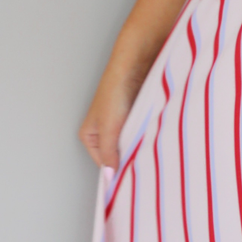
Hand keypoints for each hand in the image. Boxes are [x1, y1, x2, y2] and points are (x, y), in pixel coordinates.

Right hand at [79, 55, 149, 169]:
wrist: (135, 65)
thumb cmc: (116, 91)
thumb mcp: (109, 127)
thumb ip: (109, 153)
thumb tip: (111, 176)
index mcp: (89, 136)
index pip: (104, 164)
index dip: (118, 169)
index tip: (132, 175)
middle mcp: (103, 133)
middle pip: (118, 156)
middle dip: (129, 158)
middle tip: (142, 160)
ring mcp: (120, 126)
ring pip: (131, 146)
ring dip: (139, 148)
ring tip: (147, 146)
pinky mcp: (135, 119)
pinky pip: (141, 136)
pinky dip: (146, 138)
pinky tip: (152, 137)